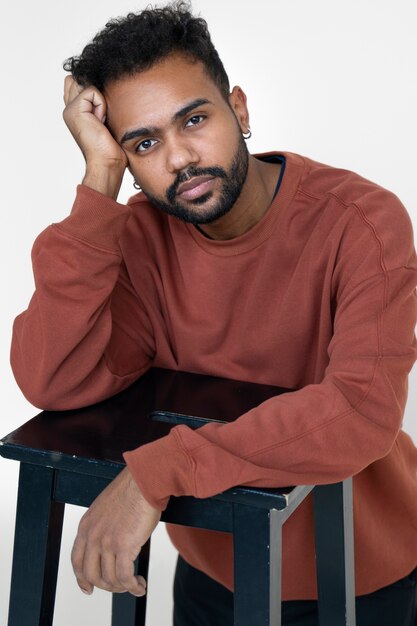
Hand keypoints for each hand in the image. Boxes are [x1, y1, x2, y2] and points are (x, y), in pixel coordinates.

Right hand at [63, 76, 127, 196]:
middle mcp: (69, 108)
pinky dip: (101, 105)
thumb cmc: (111, 146)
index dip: (92, 88)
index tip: (102, 111)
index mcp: (75, 111)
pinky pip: (92, 92)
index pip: (78, 82)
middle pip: (81, 79)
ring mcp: (70, 109)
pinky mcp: (74, 109)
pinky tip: (100, 121)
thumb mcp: (106, 119)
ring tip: (101, 120)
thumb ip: (100, 102)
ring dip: (100, 99)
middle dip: (96, 92)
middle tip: (102, 116)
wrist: (107, 162)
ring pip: (86, 83)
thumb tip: (106, 84)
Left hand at [71, 467, 160, 595]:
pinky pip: (125, 577)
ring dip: (123, 587)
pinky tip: (140, 585)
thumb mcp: (106, 508)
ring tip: (135, 584)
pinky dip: (133, 586)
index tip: (88, 589)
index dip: (81, 579)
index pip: (76, 561)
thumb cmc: (131, 491)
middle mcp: (93, 536)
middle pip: (92, 575)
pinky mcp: (124, 546)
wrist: (143, 482)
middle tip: (121, 586)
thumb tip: (109, 545)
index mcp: (86, 526)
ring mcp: (107, 542)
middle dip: (107, 585)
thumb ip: (102, 526)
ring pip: (110, 579)